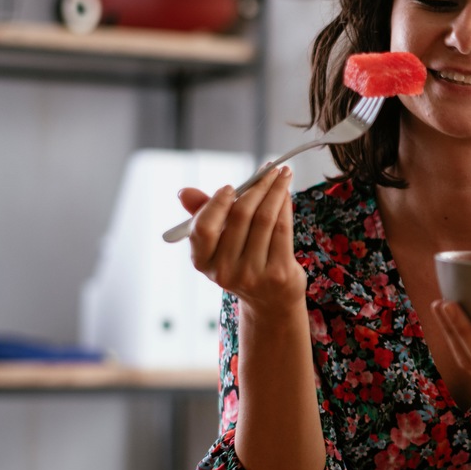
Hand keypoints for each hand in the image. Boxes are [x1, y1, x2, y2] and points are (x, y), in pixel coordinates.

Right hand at [178, 165, 304, 309]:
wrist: (270, 300)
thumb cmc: (242, 262)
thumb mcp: (219, 243)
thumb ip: (203, 215)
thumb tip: (184, 192)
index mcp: (203, 262)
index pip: (203, 229)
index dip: (216, 204)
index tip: (231, 187)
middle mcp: (225, 271)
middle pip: (241, 217)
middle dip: (256, 186)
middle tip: (268, 169)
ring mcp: (253, 274)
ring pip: (265, 219)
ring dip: (275, 191)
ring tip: (283, 175)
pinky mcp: (278, 273)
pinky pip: (282, 229)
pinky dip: (285, 206)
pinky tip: (286, 194)